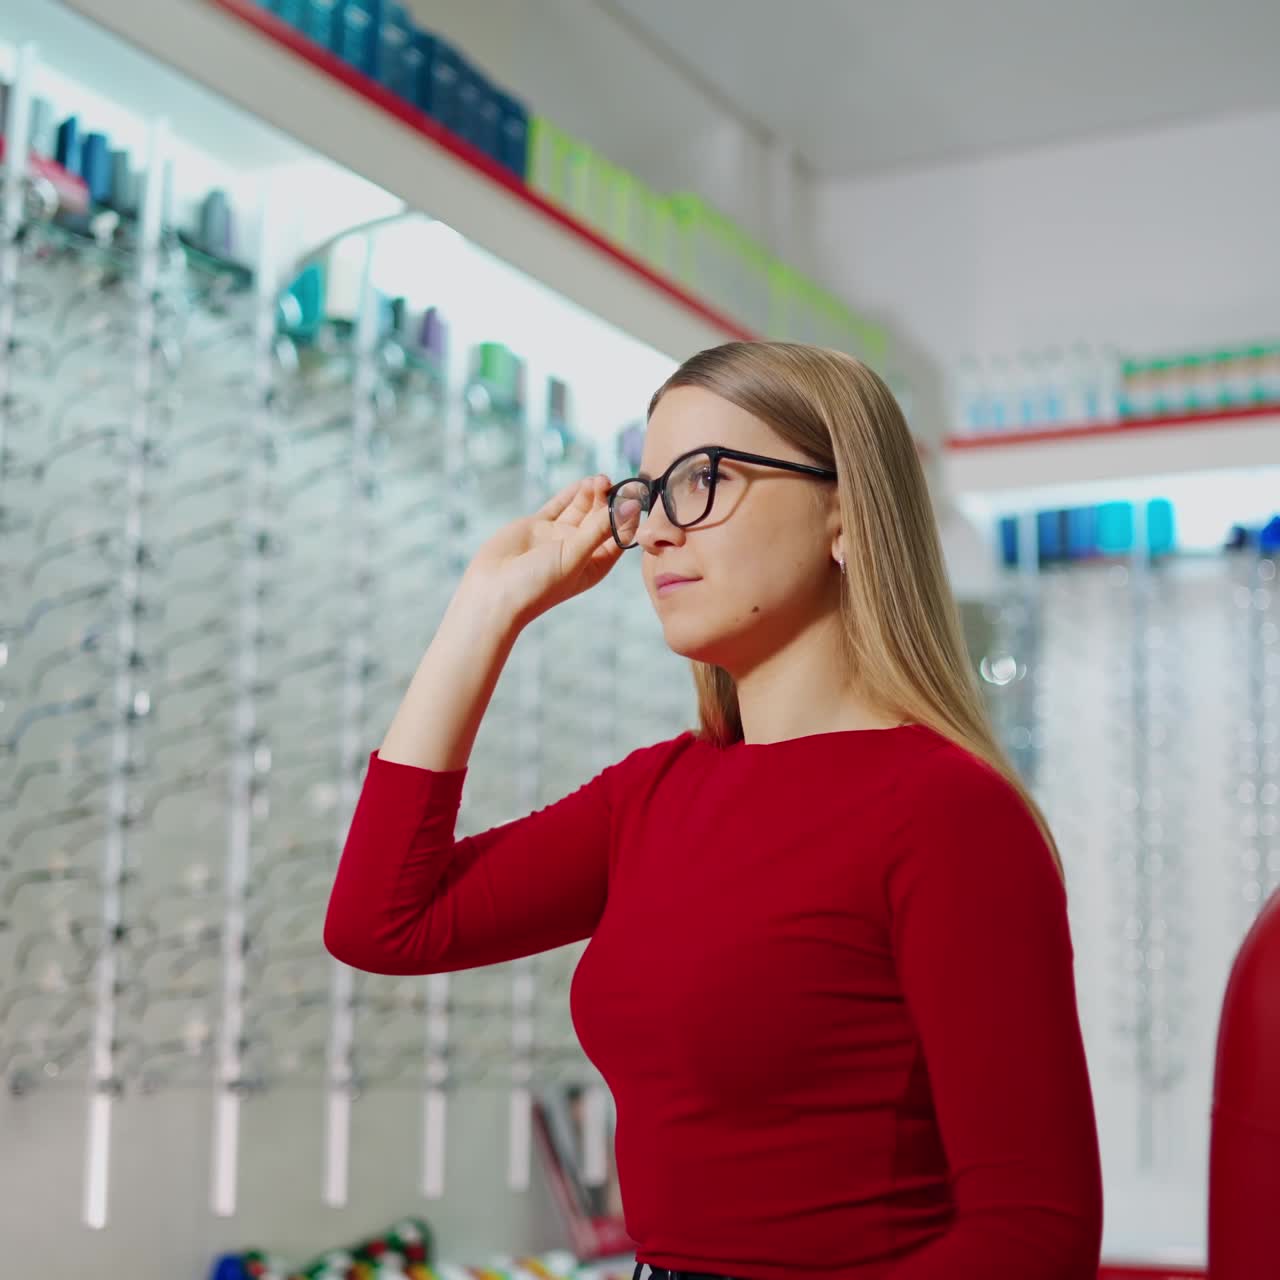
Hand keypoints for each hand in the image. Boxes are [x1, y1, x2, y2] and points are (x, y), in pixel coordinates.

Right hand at [460, 473, 624, 628]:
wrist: (493, 591)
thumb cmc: (538, 584)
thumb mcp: (574, 555)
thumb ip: (599, 529)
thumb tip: (629, 505)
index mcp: (594, 565)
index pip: (619, 536)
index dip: (627, 516)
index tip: (634, 495)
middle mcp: (578, 550)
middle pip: (600, 519)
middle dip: (607, 500)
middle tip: (609, 481)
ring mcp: (557, 537)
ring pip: (580, 509)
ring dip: (590, 494)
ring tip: (598, 479)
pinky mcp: (537, 527)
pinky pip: (558, 506)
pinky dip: (570, 494)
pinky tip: (582, 482)